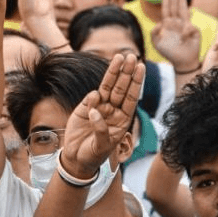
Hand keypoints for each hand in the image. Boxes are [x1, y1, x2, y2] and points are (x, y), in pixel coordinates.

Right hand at [61, 53, 144, 177]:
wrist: (76, 159)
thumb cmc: (93, 155)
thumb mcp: (102, 147)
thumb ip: (101, 129)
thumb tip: (96, 109)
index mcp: (122, 119)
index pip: (131, 97)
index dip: (136, 82)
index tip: (141, 67)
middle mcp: (113, 111)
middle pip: (121, 88)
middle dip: (127, 72)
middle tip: (132, 57)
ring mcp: (99, 108)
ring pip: (107, 87)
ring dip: (113, 72)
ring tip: (119, 57)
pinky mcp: (84, 108)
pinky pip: (91, 98)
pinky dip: (94, 96)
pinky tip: (96, 97)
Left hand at [151, 0, 200, 71]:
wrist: (182, 62)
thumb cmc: (169, 53)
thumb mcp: (157, 43)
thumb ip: (154, 33)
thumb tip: (159, 24)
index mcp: (168, 24)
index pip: (167, 8)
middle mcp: (177, 22)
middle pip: (175, 5)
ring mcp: (186, 25)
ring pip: (183, 9)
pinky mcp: (194, 31)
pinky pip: (189, 27)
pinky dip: (185, 31)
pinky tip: (183, 38)